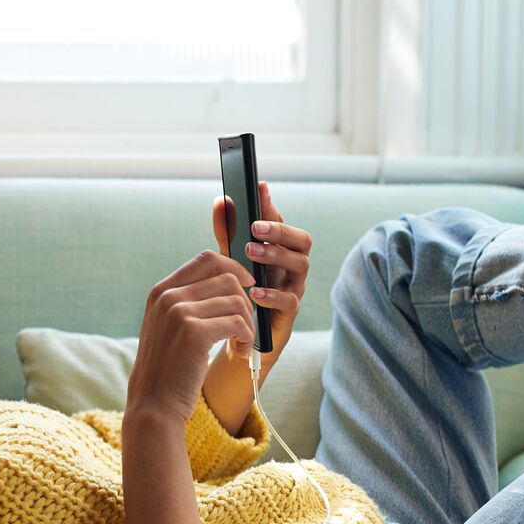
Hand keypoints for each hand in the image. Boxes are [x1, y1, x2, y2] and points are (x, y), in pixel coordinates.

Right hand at [127, 250, 256, 423]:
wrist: (154, 404)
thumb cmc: (167, 370)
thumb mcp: (168, 328)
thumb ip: (187, 303)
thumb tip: (229, 282)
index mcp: (161, 291)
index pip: (207, 259)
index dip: (233, 268)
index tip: (247, 287)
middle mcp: (168, 296)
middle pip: (226, 277)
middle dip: (245, 302)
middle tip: (245, 327)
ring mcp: (179, 312)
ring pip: (236, 300)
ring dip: (248, 323)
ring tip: (243, 344)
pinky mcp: (194, 331)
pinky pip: (238, 322)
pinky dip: (247, 338)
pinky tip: (241, 354)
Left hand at [211, 181, 309, 365]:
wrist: (240, 337)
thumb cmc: (239, 292)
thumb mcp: (230, 260)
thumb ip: (227, 233)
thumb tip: (221, 201)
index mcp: (279, 249)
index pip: (280, 222)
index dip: (271, 205)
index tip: (259, 187)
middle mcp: (291, 265)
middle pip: (302, 240)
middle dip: (280, 230)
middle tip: (256, 227)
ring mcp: (294, 287)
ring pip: (301, 265)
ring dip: (276, 255)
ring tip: (251, 252)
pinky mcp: (290, 312)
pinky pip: (290, 300)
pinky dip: (272, 294)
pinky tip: (254, 291)